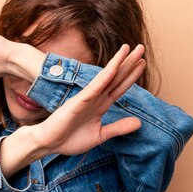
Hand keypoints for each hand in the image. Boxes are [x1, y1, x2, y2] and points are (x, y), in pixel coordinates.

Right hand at [32, 44, 146, 155]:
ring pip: (106, 77)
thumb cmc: (70, 139)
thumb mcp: (100, 134)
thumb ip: (119, 127)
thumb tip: (139, 122)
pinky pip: (93, 88)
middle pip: (116, 77)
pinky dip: (104, 78)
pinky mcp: (77, 102)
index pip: (119, 86)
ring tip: (129, 48)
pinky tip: (113, 69)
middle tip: (142, 48)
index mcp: (100, 105)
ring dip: (118, 63)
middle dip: (129, 63)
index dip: (131, 75)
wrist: (50, 144)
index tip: (142, 62)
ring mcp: (87, 98)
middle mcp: (95, 98)